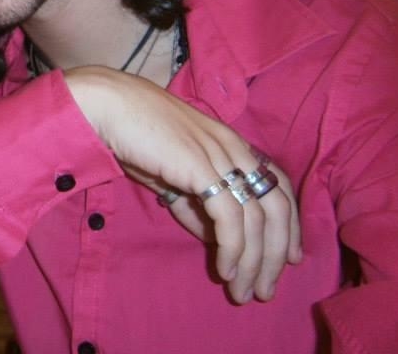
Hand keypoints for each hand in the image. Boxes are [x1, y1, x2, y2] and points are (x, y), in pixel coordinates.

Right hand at [65, 66, 301, 303]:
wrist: (108, 106)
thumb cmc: (133, 134)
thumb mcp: (170, 173)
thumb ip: (192, 202)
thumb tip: (212, 235)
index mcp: (231, 143)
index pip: (278, 183)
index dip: (289, 222)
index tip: (288, 257)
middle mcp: (235, 148)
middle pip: (277, 206)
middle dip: (277, 253)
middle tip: (266, 289)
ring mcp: (221, 157)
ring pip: (258, 218)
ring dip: (254, 262)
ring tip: (243, 291)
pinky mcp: (202, 169)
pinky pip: (230, 219)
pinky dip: (233, 249)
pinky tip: (226, 270)